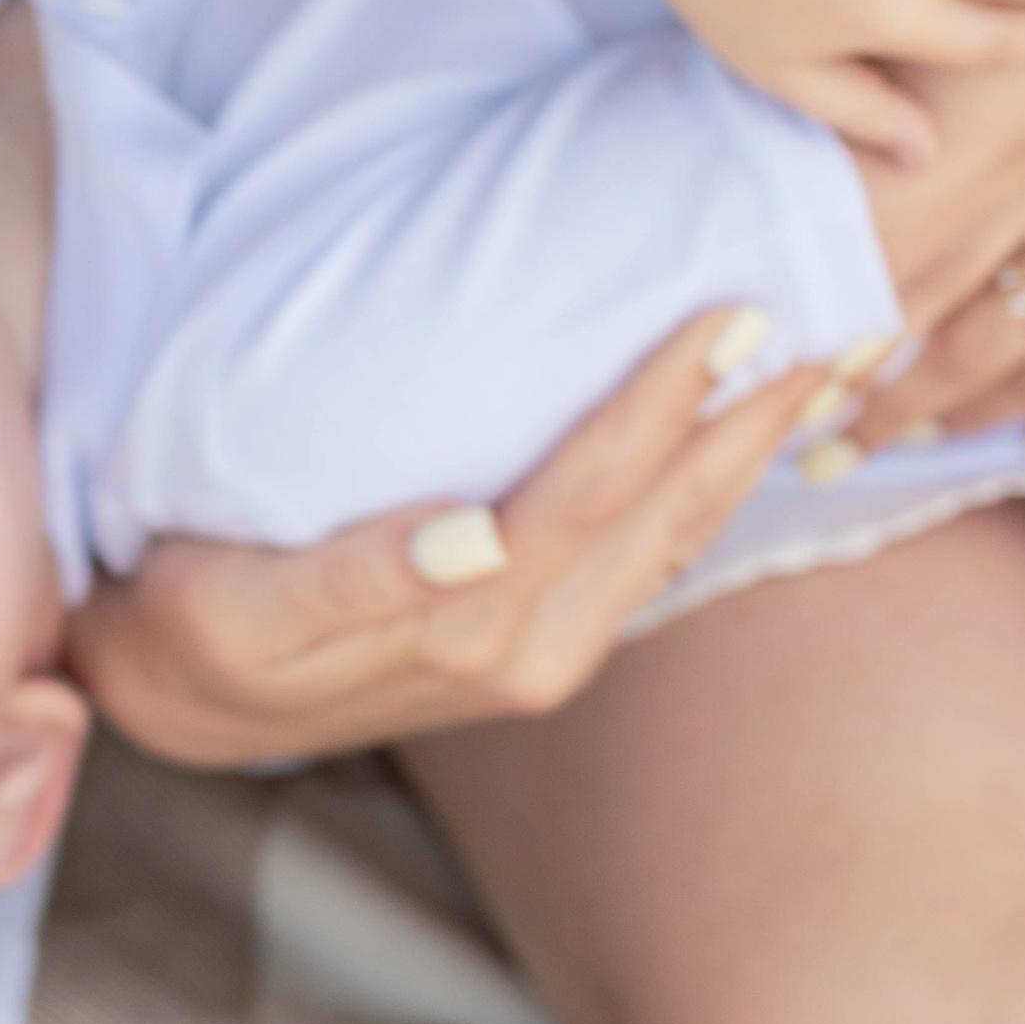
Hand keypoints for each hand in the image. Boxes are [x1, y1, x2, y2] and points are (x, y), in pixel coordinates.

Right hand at [66, 312, 828, 769]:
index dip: (663, 403)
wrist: (180, 707)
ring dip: (755, 456)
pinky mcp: (542, 649)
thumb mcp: (245, 605)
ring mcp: (547, 656)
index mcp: (471, 628)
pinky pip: (649, 561)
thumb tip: (472, 536)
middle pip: (665, 515)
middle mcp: (531, 651)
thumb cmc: (199, 626)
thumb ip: (363, 578)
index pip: (591, 492)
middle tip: (844, 317)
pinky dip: (708, 492)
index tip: (729, 316)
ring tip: (833, 368)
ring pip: (676, 542)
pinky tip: (745, 443)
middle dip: (753, 420)